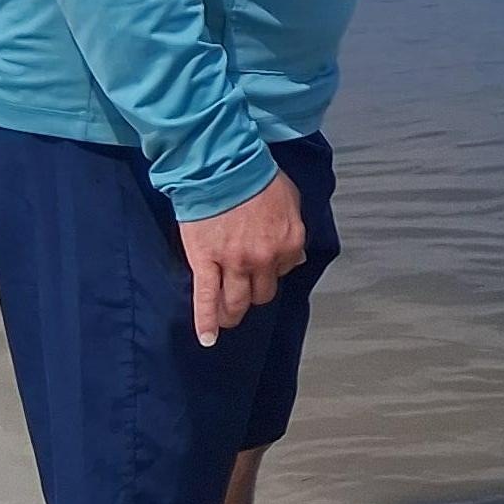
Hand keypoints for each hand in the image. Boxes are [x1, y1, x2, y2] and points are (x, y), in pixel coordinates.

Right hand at [179, 168, 306, 346]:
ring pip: (237, 302)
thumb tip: (297, 257)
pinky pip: (206, 299)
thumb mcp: (291, 199)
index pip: (287, 270)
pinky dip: (206, 321)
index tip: (265, 259)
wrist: (222, 166)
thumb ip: (295, 229)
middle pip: (263, 293)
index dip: (275, 266)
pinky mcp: (206, 263)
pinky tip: (207, 338)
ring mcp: (235, 264)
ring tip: (228, 318)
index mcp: (290, 243)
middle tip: (246, 287)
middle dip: (256, 291)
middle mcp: (265, 259)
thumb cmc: (257, 177)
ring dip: (233, 313)